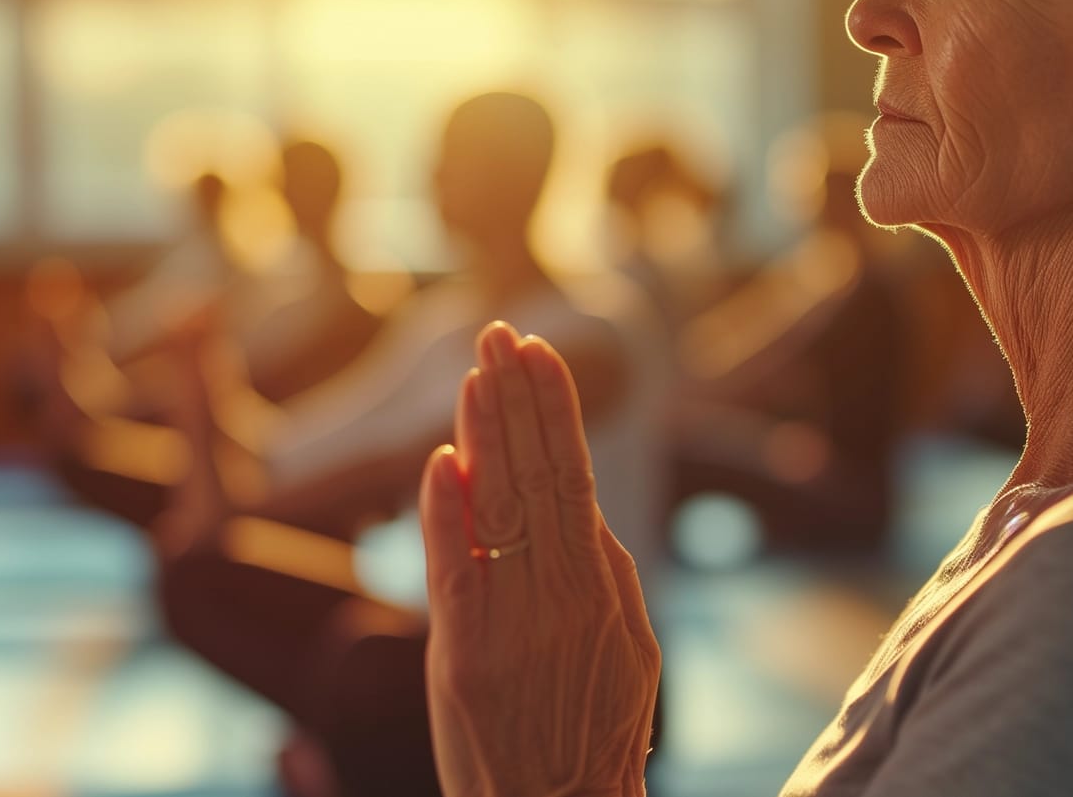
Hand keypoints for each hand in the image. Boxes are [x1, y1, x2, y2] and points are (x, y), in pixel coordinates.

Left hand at [419, 323, 658, 796]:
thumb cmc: (594, 739)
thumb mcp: (629, 654)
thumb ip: (604, 580)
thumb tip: (578, 511)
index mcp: (603, 588)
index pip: (574, 476)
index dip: (554, 410)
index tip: (537, 352)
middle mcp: (562, 596)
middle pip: (537, 474)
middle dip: (517, 398)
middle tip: (499, 332)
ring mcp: (514, 626)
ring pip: (499, 507)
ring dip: (484, 431)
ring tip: (474, 369)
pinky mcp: (465, 661)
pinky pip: (453, 574)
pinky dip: (447, 514)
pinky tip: (443, 462)